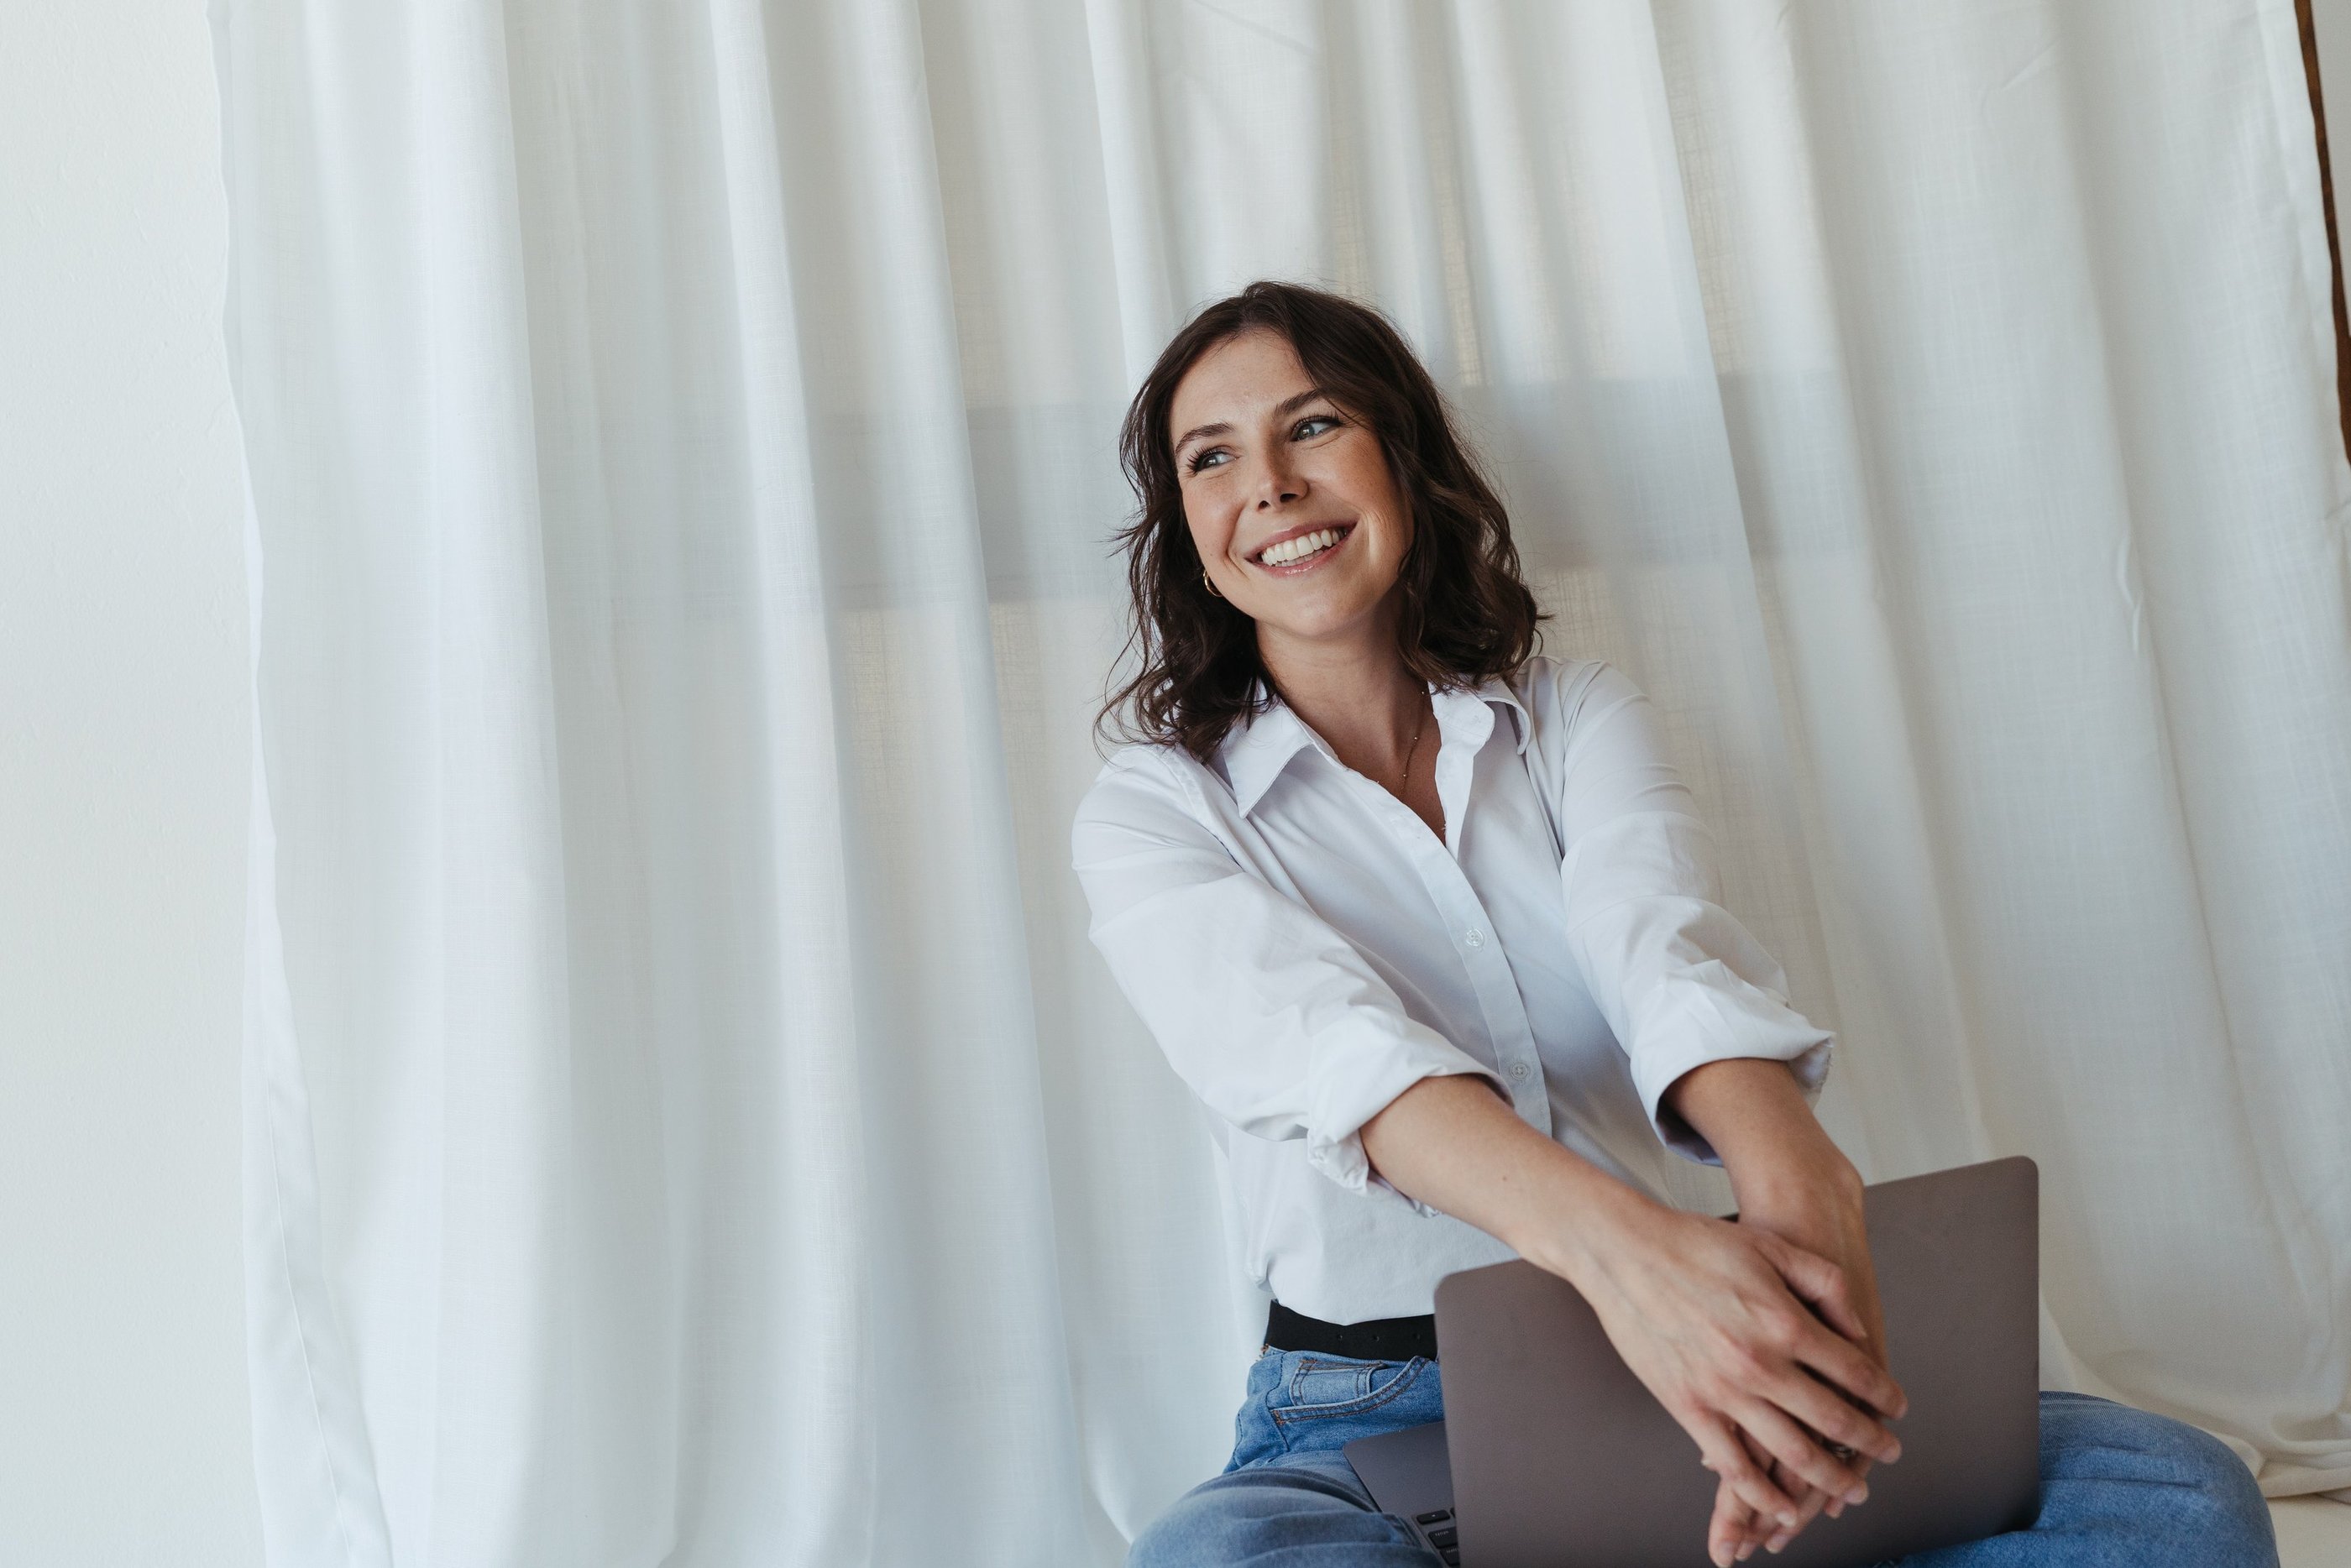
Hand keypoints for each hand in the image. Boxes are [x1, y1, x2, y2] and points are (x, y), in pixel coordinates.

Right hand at [1537, 1196, 1907, 1565]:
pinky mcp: (1688, 1407)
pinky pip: (1735, 1466)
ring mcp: (1723, 1390)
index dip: (1884, 1396)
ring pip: (1792, 1453)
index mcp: (1786, 1322)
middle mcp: (1761, 1363)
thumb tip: (1858, 1334)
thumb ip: (1825, 1285)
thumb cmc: (1697, 1243)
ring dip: (1830, 1479)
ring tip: (1850, 1490)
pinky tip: (1785, 1508)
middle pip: (1834, 1420)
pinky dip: (1766, 1495)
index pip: (1855, 1373)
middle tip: (1889, 1453)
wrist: (1624, 1250)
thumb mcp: (1772, 1248)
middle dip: (1871, 1443)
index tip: (1897, 1411)